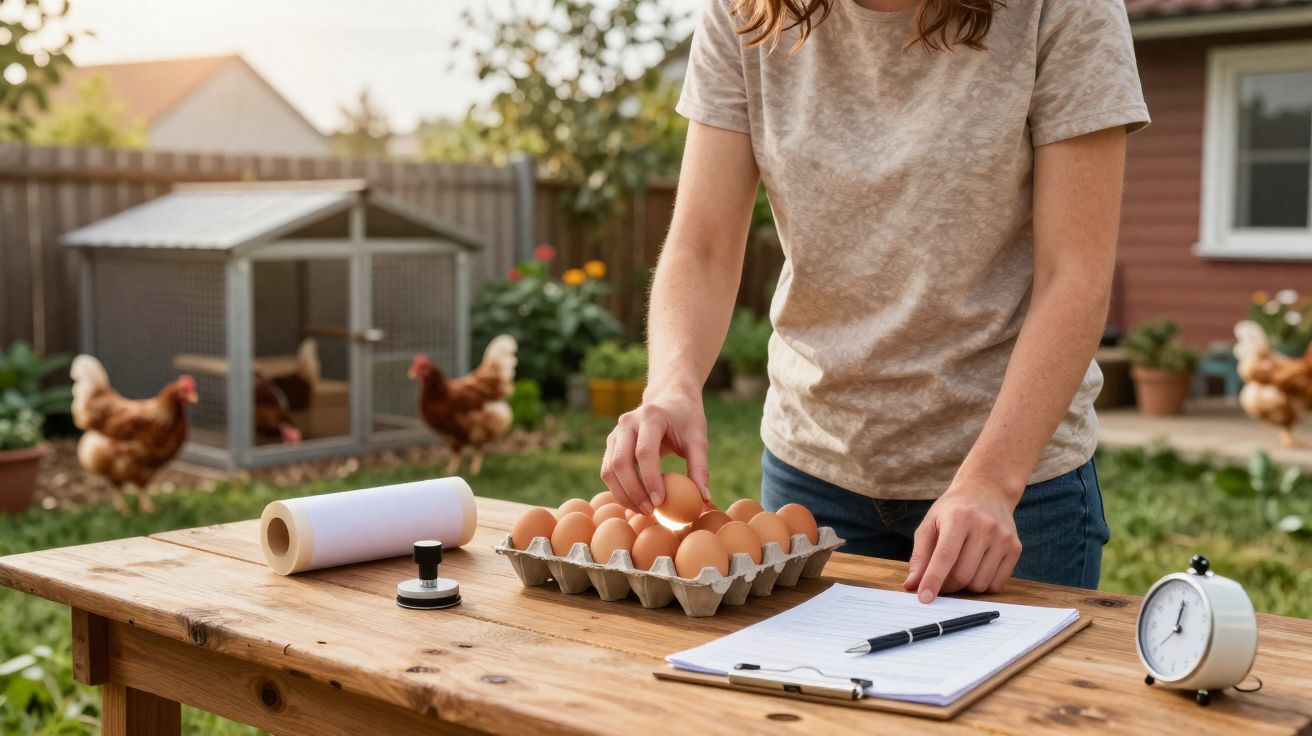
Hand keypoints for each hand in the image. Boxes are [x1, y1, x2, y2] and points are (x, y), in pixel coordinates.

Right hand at [599, 391, 709, 514]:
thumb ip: (700, 468)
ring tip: (643, 511)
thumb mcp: (698, 440)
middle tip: (650, 512)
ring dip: (623, 494)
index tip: (660, 502)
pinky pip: (608, 470)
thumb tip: (704, 500)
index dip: (650, 479)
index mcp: (651, 416)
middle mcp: (628, 422)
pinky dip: (618, 489)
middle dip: (634, 491)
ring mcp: (616, 432)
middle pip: (622, 462)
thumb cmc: (687, 420)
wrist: (670, 398)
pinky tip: (634, 502)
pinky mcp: (612, 443)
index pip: (644, 452)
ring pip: (609, 469)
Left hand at [902, 478, 1021, 602]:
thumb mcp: (930, 524)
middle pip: (962, 574)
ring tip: (959, 570)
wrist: (987, 491)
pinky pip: (997, 584)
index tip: (924, 599)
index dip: (933, 580)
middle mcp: (984, 526)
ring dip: (965, 587)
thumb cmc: (952, 511)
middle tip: (940, 582)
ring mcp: (1003, 538)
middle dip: (947, 586)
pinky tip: (976, 569)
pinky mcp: (1015, 548)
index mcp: (958, 518)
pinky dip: (982, 585)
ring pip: (980, 584)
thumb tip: (911, 585)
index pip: (945, 556)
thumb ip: (919, 555)